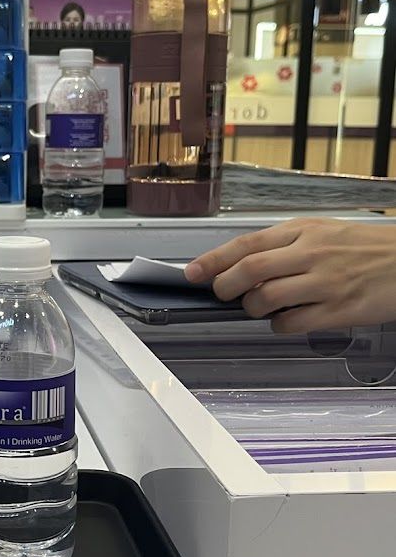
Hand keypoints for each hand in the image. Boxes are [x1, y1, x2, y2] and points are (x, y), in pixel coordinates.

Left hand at [185, 218, 395, 333]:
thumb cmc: (363, 248)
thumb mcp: (322, 232)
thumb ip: (283, 246)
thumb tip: (241, 266)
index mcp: (303, 231)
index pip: (247, 244)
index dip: (214, 259)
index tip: (193, 272)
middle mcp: (311, 253)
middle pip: (250, 270)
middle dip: (225, 286)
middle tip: (222, 294)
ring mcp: (325, 282)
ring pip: (267, 298)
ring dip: (252, 308)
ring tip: (258, 308)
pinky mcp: (339, 309)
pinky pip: (293, 323)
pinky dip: (278, 326)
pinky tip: (284, 320)